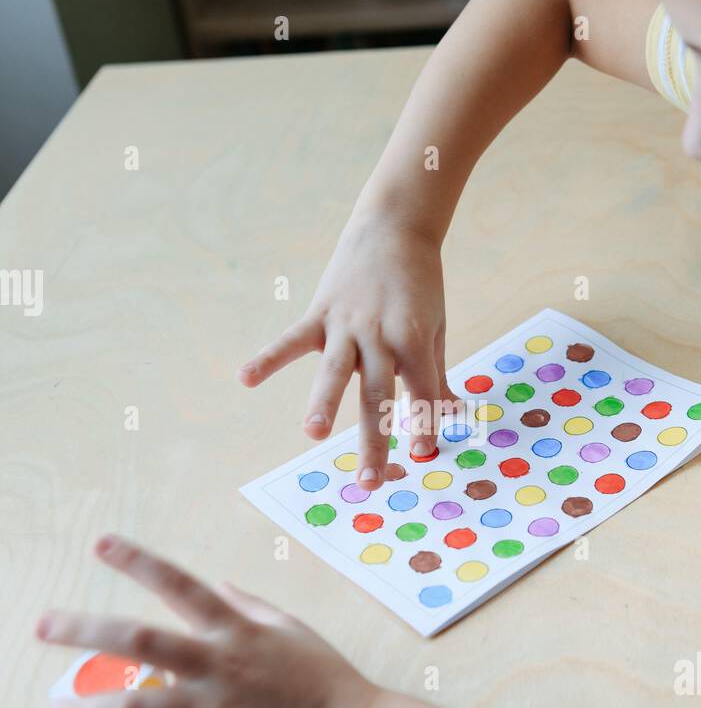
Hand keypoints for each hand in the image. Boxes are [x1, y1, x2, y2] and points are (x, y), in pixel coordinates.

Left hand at [38, 535, 377, 707]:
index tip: (100, 544)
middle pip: (139, 641)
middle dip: (85, 630)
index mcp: (235, 630)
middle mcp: (218, 664)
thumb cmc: (329, 682)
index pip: (180, 585)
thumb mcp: (293, 629)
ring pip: (137, 705)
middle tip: (43, 625)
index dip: (138, 562)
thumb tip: (216, 583)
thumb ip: (250, 606)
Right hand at [237, 210, 463, 489]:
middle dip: (374, 440)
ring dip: (324, 402)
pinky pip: (292, 339)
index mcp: (413, 340)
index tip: (424, 455)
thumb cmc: (420, 285)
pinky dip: (268, 359)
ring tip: (312, 432)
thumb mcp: (434, 328)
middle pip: (378, 395)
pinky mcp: (321, 312)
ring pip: (335, 370)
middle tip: (371, 480)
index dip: (424, 424)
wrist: (396, 227)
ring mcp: (347, 324)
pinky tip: (245, 378)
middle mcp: (380, 335)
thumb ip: (435, 374)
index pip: (420, 392)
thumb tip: (448, 414)